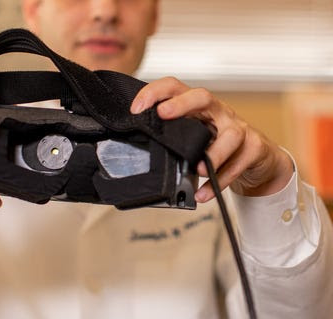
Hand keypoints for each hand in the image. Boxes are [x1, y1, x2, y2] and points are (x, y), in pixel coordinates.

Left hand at [130, 77, 293, 202]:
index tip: (137, 108)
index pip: (175, 87)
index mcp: (199, 107)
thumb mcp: (194, 135)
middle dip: (181, 104)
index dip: (155, 93)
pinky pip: (238, 164)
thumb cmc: (219, 144)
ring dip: (212, 153)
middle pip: (202, 97)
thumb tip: (142, 148)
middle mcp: (218, 112)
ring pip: (229, 134)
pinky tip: (204, 193)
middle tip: (162, 114)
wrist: (257, 158)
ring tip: (197, 169)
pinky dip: (220, 181)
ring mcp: (239, 128)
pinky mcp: (254, 147)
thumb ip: (173, 137)